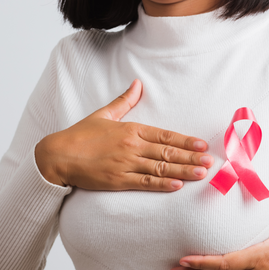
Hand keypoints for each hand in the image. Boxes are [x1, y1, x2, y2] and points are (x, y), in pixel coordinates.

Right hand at [35, 79, 213, 190]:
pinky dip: (161, 184)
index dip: (185, 141)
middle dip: (190, 157)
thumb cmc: (80, 135)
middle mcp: (130, 146)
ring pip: (159, 168)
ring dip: (182, 171)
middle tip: (210, 163)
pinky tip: (177, 186)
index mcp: (130, 129)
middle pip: (167, 153)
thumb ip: (124, 101)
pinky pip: (143, 182)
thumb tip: (138, 83)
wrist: (58, 155)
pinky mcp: (117, 180)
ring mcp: (124, 164)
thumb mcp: (103, 115)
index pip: (164, 135)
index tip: (202, 145)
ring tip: (201, 174)